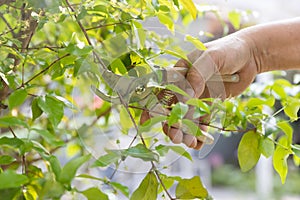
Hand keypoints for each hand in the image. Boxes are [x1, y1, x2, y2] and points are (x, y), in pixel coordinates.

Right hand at [141, 33, 258, 149]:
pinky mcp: (208, 106)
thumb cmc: (227, 50)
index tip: (147, 121)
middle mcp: (184, 87)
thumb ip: (197, 74)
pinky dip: (199, 133)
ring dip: (185, 132)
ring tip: (189, 143)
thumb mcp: (211, 58)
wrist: (250, 56)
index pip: (160, 91)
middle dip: (172, 124)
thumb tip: (187, 97)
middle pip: (172, 109)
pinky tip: (199, 142)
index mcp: (179, 73)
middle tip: (177, 137)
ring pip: (186, 118)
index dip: (152, 106)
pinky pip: (201, 122)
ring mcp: (196, 97)